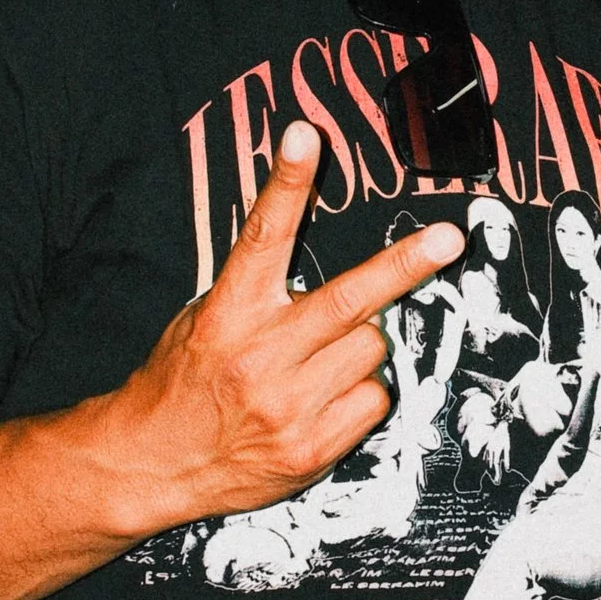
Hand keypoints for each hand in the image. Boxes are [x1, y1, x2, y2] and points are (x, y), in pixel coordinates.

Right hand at [114, 122, 461, 527]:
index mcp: (228, 313)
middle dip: (404, 266)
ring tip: (316, 364)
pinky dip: (360, 394)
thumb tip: (326, 257)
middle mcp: (260, 356)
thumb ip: (260, 288)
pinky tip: (321, 401)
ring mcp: (288, 406)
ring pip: (372, 347)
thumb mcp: (204, 318)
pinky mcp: (312, 448)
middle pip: (349, 299)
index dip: (286, 183)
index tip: (305, 136)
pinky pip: (374, 398)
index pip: (262, 236)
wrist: (152, 463)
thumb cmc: (185, 380)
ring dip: (360, 346)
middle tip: (447, 239)